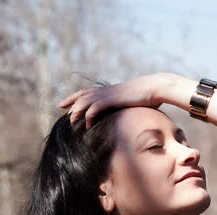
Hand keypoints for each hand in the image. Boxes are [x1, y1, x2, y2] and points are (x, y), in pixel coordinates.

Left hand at [58, 73, 174, 128]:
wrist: (155, 88)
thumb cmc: (149, 96)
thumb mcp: (134, 103)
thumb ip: (126, 107)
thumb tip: (128, 116)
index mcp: (109, 90)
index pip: (87, 92)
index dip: (75, 96)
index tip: (66, 102)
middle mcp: (106, 90)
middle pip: (82, 94)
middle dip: (70, 101)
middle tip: (60, 108)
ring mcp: (108, 94)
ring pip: (85, 101)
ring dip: (76, 111)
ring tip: (71, 122)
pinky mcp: (113, 99)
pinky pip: (96, 107)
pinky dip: (89, 116)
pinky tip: (87, 125)